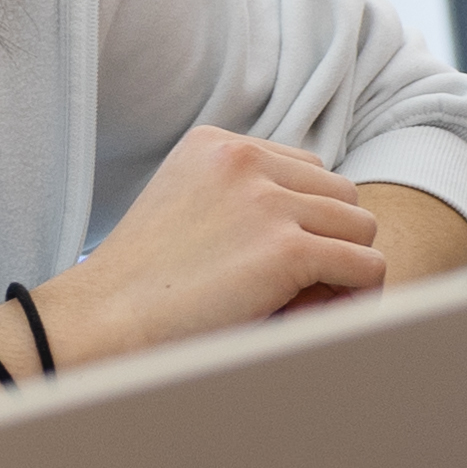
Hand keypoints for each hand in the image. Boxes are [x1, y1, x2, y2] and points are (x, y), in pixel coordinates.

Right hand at [52, 126, 390, 360]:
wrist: (100, 323)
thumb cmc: (138, 286)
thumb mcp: (184, 210)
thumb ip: (240, 200)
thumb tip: (324, 225)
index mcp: (216, 144)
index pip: (307, 169)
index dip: (305, 220)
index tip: (278, 261)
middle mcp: (244, 159)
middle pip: (341, 193)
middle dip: (330, 240)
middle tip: (299, 289)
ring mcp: (267, 202)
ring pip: (361, 227)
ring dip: (344, 268)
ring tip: (303, 304)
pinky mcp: (286, 250)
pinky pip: (365, 266)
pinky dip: (356, 296)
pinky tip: (320, 316)